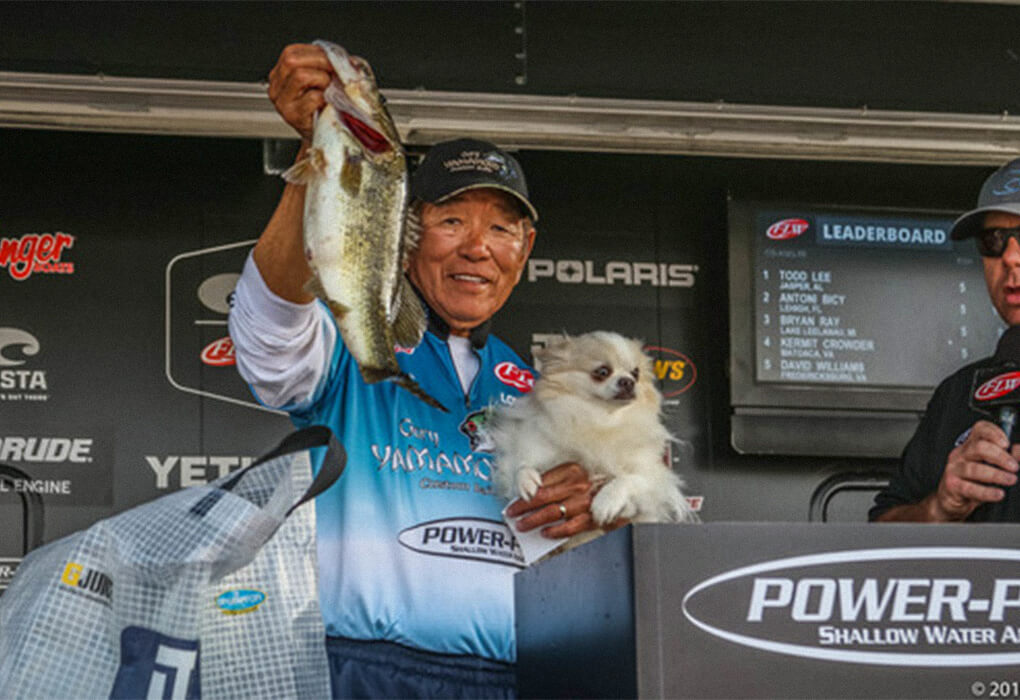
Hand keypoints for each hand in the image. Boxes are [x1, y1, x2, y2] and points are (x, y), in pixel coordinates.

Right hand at [266, 43, 333, 140]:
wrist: (322, 134)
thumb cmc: (323, 106)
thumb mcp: (323, 81)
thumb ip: (330, 66)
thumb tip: (350, 60)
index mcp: (280, 73)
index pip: (292, 52)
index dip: (316, 52)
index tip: (335, 59)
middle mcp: (277, 86)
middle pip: (293, 61)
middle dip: (320, 62)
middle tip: (336, 72)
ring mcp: (282, 102)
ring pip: (301, 76)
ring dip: (323, 79)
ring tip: (330, 89)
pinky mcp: (293, 115)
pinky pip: (313, 97)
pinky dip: (325, 97)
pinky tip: (327, 103)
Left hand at [504, 462, 627, 537]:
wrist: (630, 494)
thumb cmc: (601, 482)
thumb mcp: (578, 473)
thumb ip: (557, 479)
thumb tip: (533, 489)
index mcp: (574, 469)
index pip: (542, 482)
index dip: (524, 492)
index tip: (514, 499)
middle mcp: (579, 484)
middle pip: (543, 497)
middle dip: (523, 507)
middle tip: (512, 514)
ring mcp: (587, 502)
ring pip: (553, 512)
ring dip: (534, 520)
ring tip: (522, 525)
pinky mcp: (594, 518)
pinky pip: (570, 526)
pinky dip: (556, 531)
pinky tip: (545, 533)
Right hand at [933, 420, 1019, 519]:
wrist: (951, 499)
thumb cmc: (972, 481)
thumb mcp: (990, 466)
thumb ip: (1007, 457)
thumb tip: (1019, 451)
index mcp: (970, 445)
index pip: (980, 430)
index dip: (994, 433)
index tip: (1007, 444)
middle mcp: (960, 454)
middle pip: (979, 447)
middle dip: (1000, 457)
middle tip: (1014, 466)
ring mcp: (954, 469)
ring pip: (974, 468)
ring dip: (996, 475)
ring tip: (1010, 480)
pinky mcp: (952, 485)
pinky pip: (970, 488)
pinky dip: (987, 492)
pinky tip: (998, 493)